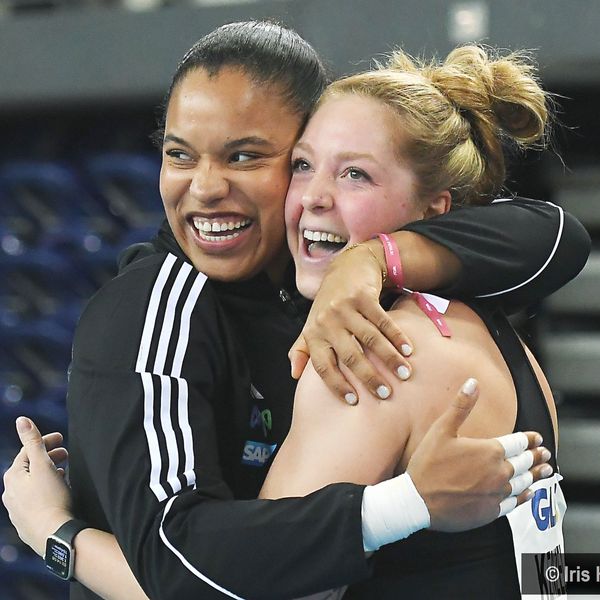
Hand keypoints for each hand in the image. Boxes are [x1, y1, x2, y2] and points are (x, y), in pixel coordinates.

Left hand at [2, 417, 73, 555]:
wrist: (54, 535)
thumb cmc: (51, 499)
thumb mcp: (43, 464)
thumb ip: (33, 441)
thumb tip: (21, 420)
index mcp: (12, 477)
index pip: (28, 452)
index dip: (45, 442)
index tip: (62, 438)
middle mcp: (10, 494)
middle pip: (29, 469)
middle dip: (47, 458)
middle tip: (65, 454)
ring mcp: (17, 511)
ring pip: (32, 486)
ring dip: (47, 475)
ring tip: (64, 472)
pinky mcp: (27, 524)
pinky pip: (36, 500)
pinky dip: (46, 491)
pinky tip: (58, 493)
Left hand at [289, 242, 412, 403]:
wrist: (345, 268)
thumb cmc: (328, 305)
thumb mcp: (312, 326)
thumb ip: (302, 351)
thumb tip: (294, 375)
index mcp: (313, 334)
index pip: (323, 366)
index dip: (337, 385)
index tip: (354, 401)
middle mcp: (326, 321)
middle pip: (349, 355)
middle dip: (369, 377)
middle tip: (385, 394)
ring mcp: (344, 308)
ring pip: (370, 339)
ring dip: (389, 358)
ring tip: (403, 374)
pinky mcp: (362, 296)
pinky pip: (382, 320)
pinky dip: (396, 336)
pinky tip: (408, 350)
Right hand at [407, 379, 551, 531]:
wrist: (419, 501)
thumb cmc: (428, 464)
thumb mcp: (442, 429)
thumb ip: (461, 406)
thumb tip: (473, 383)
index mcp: (489, 450)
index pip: (518, 442)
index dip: (530, 439)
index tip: (538, 437)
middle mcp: (498, 472)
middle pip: (524, 462)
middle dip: (536, 456)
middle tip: (545, 453)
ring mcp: (496, 493)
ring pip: (524, 482)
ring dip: (536, 474)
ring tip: (545, 470)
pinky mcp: (491, 511)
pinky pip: (515, 502)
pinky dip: (525, 495)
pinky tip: (528, 493)